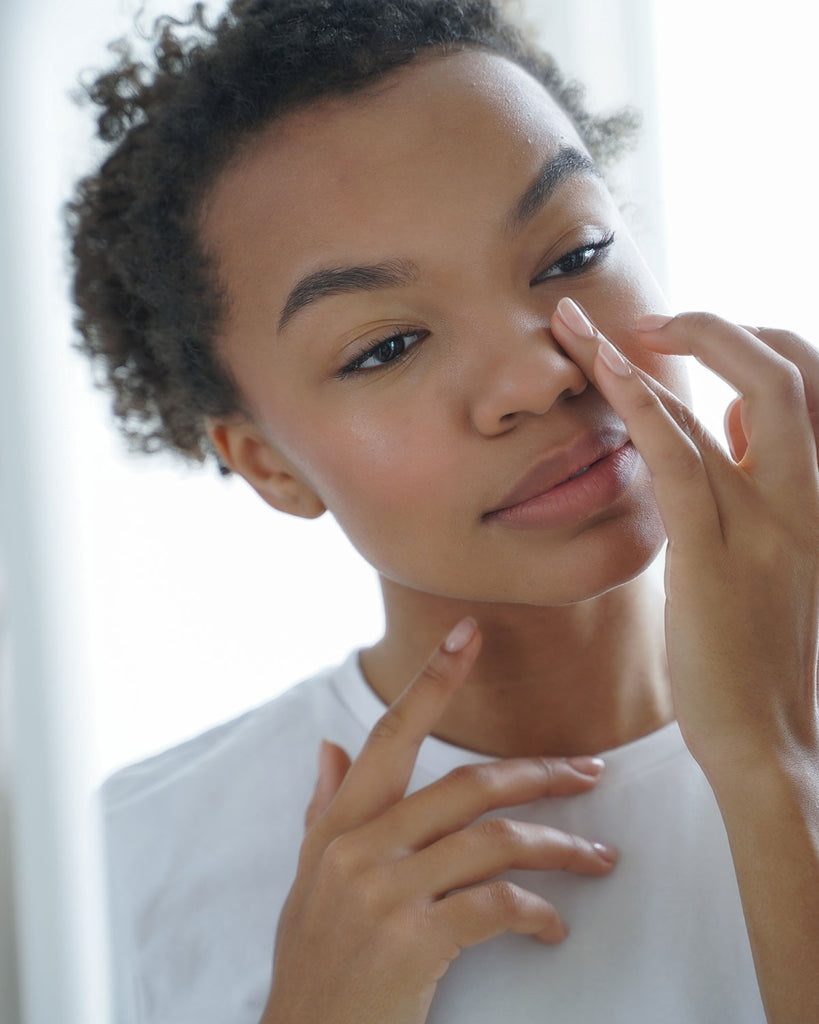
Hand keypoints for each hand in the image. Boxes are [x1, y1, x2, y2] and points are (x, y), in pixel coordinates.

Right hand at [260, 618, 617, 1023]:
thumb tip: (330, 747)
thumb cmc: (314, 962)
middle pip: (467, 786)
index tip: (468, 634)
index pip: (390, 736)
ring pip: (494, 841)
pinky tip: (553, 926)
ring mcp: (385, 893)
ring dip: (558, 847)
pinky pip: (496, 904)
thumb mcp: (308, 881)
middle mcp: (360, 848)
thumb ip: (325, 809)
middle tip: (588, 773)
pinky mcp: (413, 940)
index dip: (432, 681)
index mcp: (338, 827)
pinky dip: (537, 911)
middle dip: (538, 774)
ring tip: (598, 858)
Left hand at [550, 299, 818, 780]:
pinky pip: (677, 458)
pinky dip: (638, 405)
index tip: (687, 341)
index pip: (804, 382)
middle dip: (707, 326)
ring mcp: (765, 525)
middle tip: (640, 321)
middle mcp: (806, 498)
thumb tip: (736, 424)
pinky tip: (601, 371)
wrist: (770, 741)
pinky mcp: (714, 556)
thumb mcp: (781, 558)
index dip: (747, 344)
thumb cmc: (762, 654)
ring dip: (635, 353)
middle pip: (778, 369)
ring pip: (711, 406)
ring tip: (574, 326)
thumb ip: (767, 487)